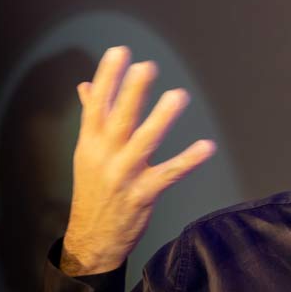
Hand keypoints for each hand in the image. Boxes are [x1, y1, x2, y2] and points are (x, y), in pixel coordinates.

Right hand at [61, 46, 215, 274]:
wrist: (92, 239)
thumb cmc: (93, 192)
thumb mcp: (86, 153)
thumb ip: (90, 117)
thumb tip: (85, 87)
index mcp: (90, 143)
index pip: (96, 105)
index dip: (107, 77)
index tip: (119, 52)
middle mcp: (105, 156)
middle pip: (119, 119)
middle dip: (132, 92)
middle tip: (146, 66)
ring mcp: (124, 176)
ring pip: (143, 142)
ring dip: (161, 119)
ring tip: (177, 96)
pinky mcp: (143, 195)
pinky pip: (168, 174)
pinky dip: (187, 160)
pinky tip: (205, 146)